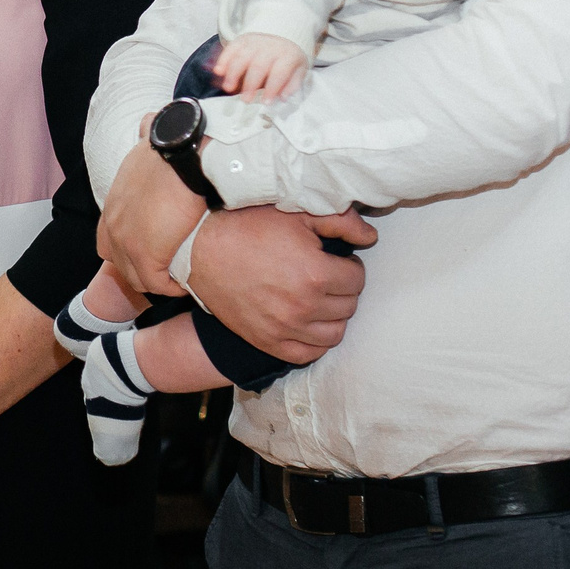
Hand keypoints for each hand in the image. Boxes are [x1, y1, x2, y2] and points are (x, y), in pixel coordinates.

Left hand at [96, 139, 205, 296]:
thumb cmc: (171, 149)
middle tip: (168, 270)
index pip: (107, 240)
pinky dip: (171, 287)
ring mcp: (126, 242)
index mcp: (113, 204)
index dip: (126, 250)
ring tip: (179, 279)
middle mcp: (113, 225)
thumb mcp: (147, 142)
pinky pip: (155, 284)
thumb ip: (144, 137)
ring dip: (158, 282)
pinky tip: (186, 283)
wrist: (182, 158)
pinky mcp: (145, 256)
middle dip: (141, 270)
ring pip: (137, 278)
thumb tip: (149, 120)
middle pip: (119, 263)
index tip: (152, 251)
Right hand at [185, 206, 374, 361]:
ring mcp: (285, 328)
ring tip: (319, 300)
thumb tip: (371, 236)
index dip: (350, 266)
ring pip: (334, 334)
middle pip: (348, 307)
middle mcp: (304, 306)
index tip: (337, 260)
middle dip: (343, 290)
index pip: (357, 279)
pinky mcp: (267, 341)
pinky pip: (307, 354)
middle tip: (328, 277)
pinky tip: (307, 324)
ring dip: (333, 317)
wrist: (199, 250)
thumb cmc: (246, 227)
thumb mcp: (295, 214)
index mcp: (316, 273)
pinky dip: (314, 342)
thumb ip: (340, 222)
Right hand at [214, 35, 309, 101]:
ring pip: (242, 56)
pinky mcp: (242, 39)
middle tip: (245, 99)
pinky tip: (219, 71)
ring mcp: (255, 42)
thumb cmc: (288, 58)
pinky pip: (231, 48)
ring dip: (233, 73)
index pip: (279, 72)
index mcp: (287, 55)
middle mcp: (270, 47)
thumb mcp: (299, 70)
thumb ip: (292, 85)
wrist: (284, 34)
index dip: (272, 88)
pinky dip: (223, 59)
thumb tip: (282, 97)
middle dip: (250, 84)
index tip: (265, 102)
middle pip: (258, 65)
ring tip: (228, 88)